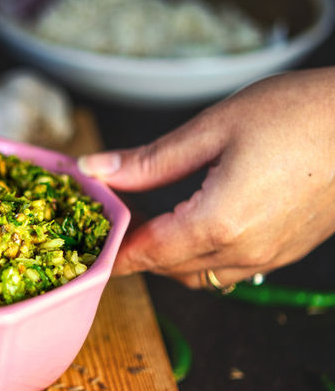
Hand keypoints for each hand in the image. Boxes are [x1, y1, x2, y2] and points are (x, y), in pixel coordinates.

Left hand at [77, 69, 334, 287]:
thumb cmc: (299, 114)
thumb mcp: (214, 128)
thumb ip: (151, 161)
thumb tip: (98, 171)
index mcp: (217, 223)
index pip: (146, 253)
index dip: (113, 247)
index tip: (91, 232)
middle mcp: (244, 252)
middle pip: (169, 269)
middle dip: (139, 248)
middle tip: (120, 210)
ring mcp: (271, 257)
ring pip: (201, 276)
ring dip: (171, 255)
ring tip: (156, 212)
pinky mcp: (289, 252)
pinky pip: (233, 269)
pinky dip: (206, 254)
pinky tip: (200, 217)